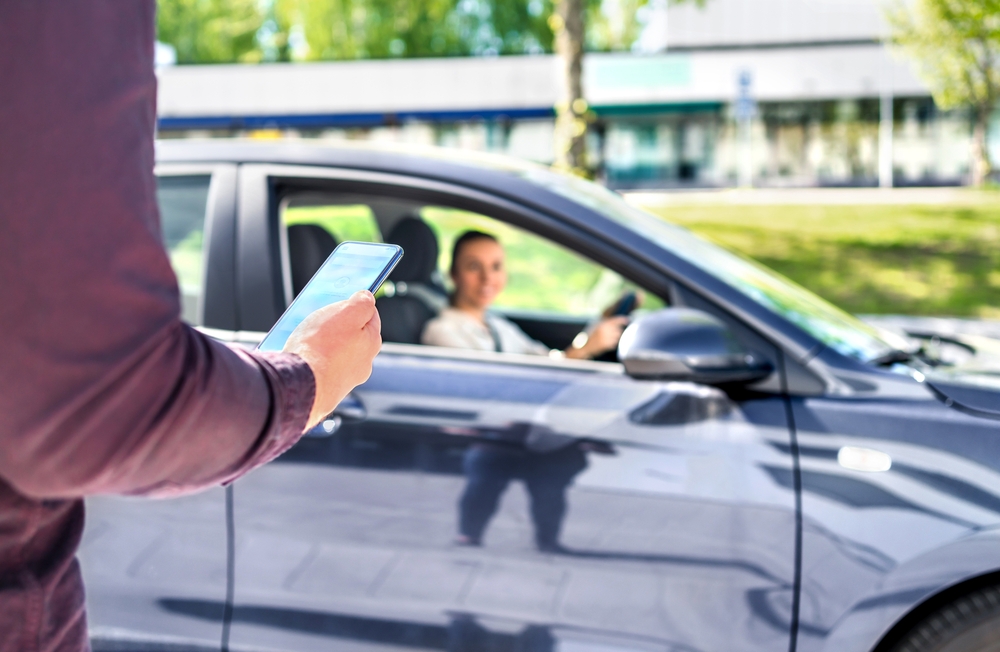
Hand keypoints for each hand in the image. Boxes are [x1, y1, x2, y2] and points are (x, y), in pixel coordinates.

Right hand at [283, 291, 381, 428]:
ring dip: (323, 344)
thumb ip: (362, 302)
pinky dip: (313, 360)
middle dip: (337, 326)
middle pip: (352, 335)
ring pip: (335, 353)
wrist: (300, 384)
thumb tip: (367, 297)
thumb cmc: (322, 347)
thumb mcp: (346, 312)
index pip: (370, 316)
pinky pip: (321, 368)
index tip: (342, 301)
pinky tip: (301, 356)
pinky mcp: (327, 390)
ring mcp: (345, 379)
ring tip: (304, 338)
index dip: (355, 305)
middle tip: (319, 319)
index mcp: (371, 342)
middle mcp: (363, 364)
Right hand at [565, 316, 628, 358]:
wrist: (583, 346)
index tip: (627, 319)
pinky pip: (614, 343)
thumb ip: (604, 323)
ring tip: (607, 338)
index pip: (615, 320)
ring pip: (617, 337)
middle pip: (618, 329)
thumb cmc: (589, 335)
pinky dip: (612, 343)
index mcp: (602, 324)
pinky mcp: (606, 345)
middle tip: (611, 333)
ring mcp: (606, 338)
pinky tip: (605, 343)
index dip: (622, 319)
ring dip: (614, 337)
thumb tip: (614, 320)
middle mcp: (605, 331)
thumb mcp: (595, 326)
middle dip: (616, 331)